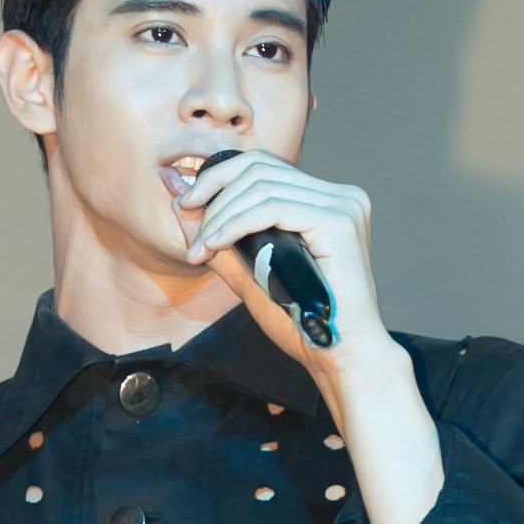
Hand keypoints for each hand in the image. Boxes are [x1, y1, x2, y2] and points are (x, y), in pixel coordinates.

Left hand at [175, 151, 385, 386]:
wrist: (341, 357)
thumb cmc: (302, 322)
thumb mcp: (249, 273)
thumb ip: (220, 237)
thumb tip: (179, 201)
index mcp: (325, 201)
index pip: (263, 166)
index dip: (219, 177)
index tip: (186, 205)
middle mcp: (339, 195)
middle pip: (260, 168)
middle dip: (214, 195)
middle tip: (190, 228)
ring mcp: (344, 205)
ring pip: (263, 186)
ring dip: (220, 215)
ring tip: (201, 248)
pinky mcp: (340, 222)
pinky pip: (275, 208)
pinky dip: (237, 223)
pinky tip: (216, 243)